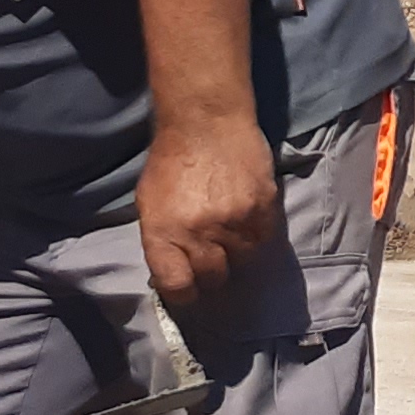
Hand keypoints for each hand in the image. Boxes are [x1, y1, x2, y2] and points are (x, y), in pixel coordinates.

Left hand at [136, 112, 282, 310]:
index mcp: (163, 232)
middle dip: (212, 275)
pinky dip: (256, 238)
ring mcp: (234, 222)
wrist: (206, 119)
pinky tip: (247, 222)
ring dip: (237, 254)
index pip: (178, 287)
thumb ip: (161, 242)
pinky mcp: (263, 209)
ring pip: (243, 262)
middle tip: (211, 260)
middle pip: (214, 279)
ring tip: (230, 234)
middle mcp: (198, 232)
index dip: (184, 296)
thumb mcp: (150, 203)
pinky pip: (264, 242)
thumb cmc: (171, 161)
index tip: (189, 291)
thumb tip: (174, 275)